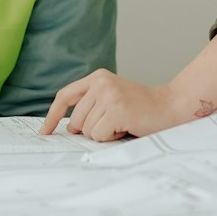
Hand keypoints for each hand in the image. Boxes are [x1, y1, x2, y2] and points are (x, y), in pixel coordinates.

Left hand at [40, 69, 208, 141]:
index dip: (53, 115)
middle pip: (76, 120)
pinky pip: (100, 135)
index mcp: (98, 77)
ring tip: (123, 123)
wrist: (171, 106)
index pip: (65, 96)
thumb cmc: (142, 107)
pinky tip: (127, 127)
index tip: (45, 131)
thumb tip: (69, 126)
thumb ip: (91, 105)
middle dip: (92, 129)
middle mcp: (101, 83)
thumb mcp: (113, 97)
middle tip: (115, 122)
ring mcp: (109, 95)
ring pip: (88, 130)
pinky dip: (112, 137)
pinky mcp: (117, 110)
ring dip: (104, 134)